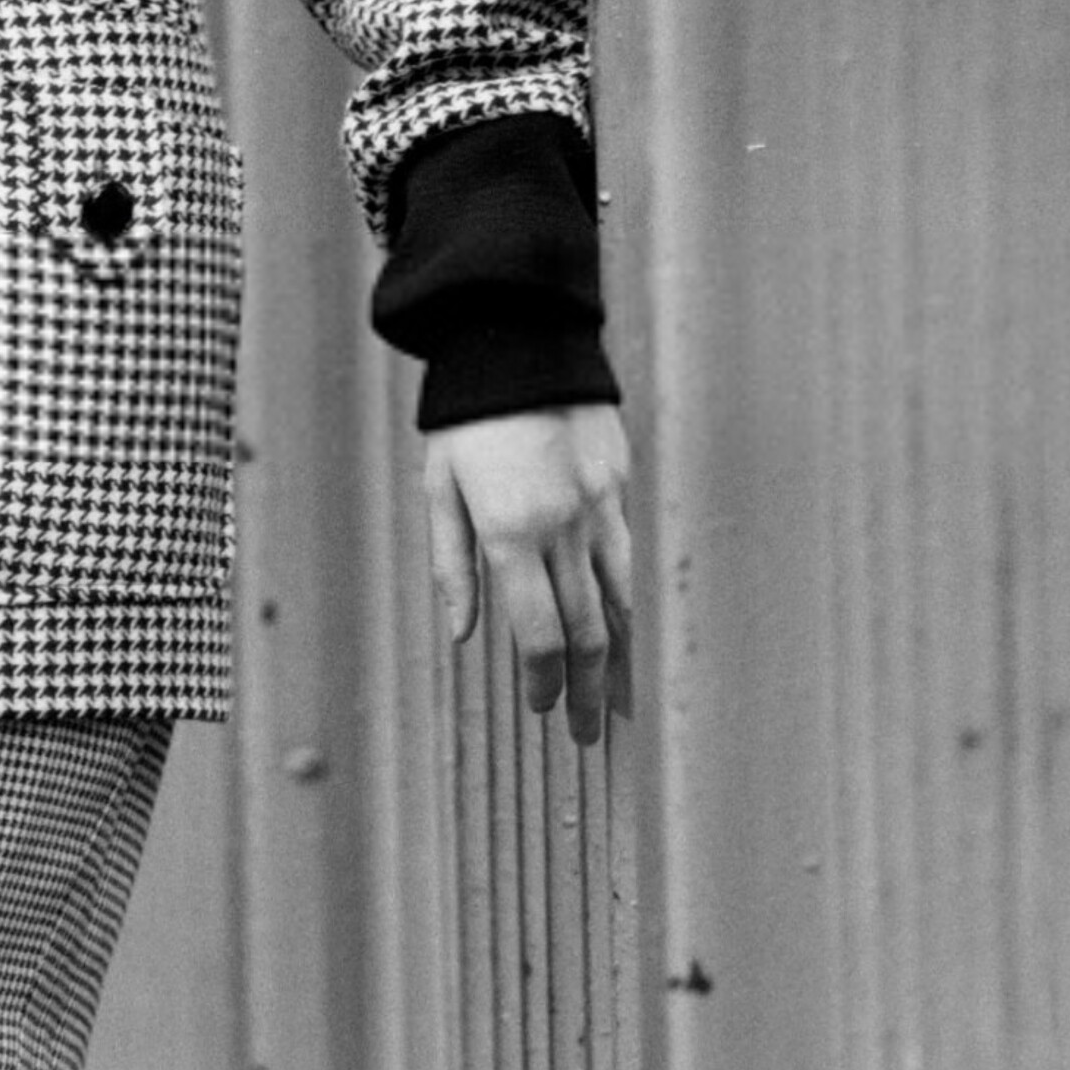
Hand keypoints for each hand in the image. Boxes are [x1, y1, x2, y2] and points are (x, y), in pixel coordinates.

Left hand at [423, 406, 633, 741]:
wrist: (518, 339)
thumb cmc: (466, 417)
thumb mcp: (439, 488)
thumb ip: (453, 565)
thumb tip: (465, 635)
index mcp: (511, 533)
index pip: (538, 634)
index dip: (544, 682)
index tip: (543, 708)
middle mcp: (563, 528)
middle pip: (588, 631)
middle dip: (589, 690)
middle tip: (588, 731)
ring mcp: (599, 506)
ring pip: (621, 601)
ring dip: (621, 658)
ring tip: (621, 700)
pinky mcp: (618, 484)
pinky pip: (627, 555)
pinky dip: (630, 601)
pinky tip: (628, 625)